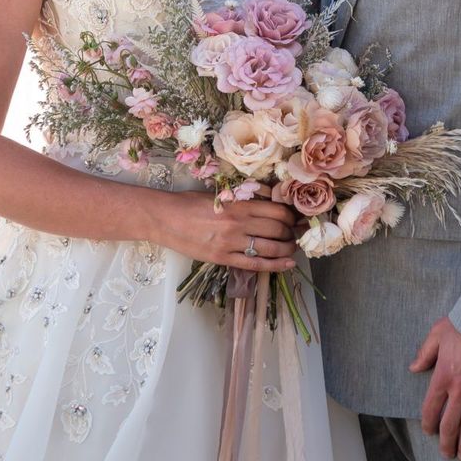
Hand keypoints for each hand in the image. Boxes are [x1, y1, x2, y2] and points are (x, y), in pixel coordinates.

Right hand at [149, 191, 298, 272]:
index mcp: (239, 205)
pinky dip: (274, 266)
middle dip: (292, 233)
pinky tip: (287, 264)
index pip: (278, 211)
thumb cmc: (190, 203)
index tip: (295, 218)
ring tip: (293, 248)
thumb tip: (271, 200)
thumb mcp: (220, 194)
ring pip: (270, 248)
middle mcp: (238, 224)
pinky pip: (254, 265)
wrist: (164, 218)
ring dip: (287, 249)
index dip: (292, 216)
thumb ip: (245, 198)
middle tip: (296, 234)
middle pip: (278, 230)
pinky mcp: (222, 259)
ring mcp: (230, 243)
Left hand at [412, 316, 460, 459]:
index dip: (428, 425)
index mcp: (443, 375)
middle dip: (446, 443)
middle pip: (449, 425)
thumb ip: (425, 352)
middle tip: (447, 454)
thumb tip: (413, 367)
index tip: (429, 433)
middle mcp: (460, 389)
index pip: (430, 409)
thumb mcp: (440, 332)